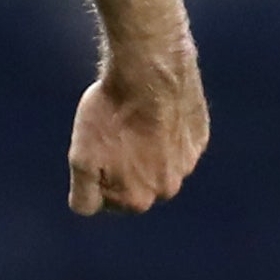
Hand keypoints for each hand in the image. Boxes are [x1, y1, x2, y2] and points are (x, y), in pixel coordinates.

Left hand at [67, 51, 209, 215]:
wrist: (149, 71)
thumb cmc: (110, 113)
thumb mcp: (80, 158)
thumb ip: (84, 195)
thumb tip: (89, 209)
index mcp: (138, 200)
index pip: (105, 202)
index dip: (94, 177)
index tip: (94, 151)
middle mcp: (167, 189)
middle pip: (134, 185)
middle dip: (121, 167)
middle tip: (113, 135)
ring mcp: (187, 163)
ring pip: (156, 164)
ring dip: (144, 150)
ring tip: (132, 120)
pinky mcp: (198, 139)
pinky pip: (176, 143)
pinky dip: (164, 132)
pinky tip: (153, 111)